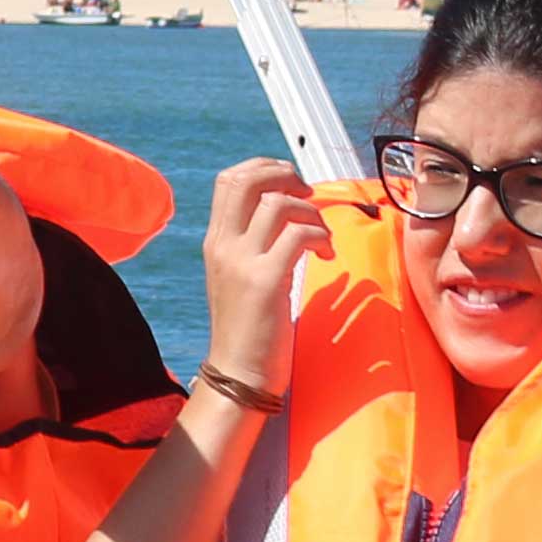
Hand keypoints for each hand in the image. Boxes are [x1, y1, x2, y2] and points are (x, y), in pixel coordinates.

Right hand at [199, 160, 325, 397]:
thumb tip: (281, 216)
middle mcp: (223, 245)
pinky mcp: (265, 282)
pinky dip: (320, 237)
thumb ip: (250, 244)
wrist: (238, 373)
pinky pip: (298, 237)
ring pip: (277, 205)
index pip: (229, 180)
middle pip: (247, 181)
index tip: (289, 179)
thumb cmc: (246, 328)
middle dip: (285, 176)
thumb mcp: (237, 277)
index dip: (262, 167)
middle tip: (308, 194)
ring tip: (322, 235)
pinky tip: (325, 256)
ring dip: (311, 212)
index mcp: (216, 241)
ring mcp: (242, 263)